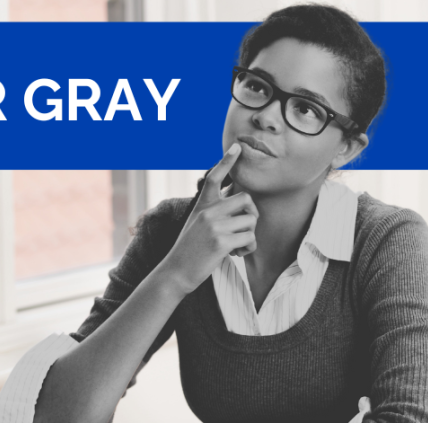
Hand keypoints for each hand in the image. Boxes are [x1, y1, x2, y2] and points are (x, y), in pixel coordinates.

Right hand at [161, 143, 257, 294]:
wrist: (175, 271)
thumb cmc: (189, 250)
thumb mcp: (197, 224)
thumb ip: (213, 212)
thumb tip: (239, 206)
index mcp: (202, 205)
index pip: (214, 177)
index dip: (226, 161)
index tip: (237, 147)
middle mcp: (207, 211)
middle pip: (246, 199)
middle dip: (252, 214)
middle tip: (245, 228)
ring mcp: (214, 225)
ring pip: (251, 221)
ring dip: (250, 236)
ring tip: (237, 246)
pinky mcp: (220, 241)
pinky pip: (249, 238)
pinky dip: (248, 248)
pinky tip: (237, 254)